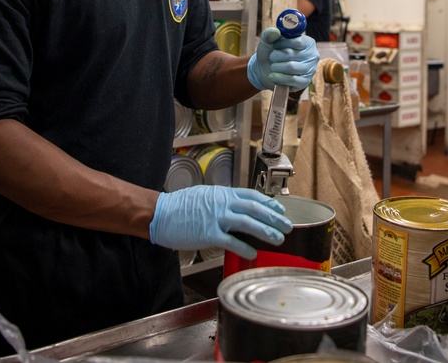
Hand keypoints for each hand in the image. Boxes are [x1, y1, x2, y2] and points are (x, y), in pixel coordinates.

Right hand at [149, 185, 291, 258]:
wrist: (160, 214)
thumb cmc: (179, 207)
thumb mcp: (205, 196)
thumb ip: (222, 201)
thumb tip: (236, 208)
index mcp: (222, 194)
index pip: (252, 196)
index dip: (268, 203)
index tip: (279, 209)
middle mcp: (222, 204)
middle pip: (255, 209)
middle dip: (274, 218)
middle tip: (287, 225)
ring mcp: (216, 218)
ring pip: (248, 223)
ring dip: (265, 231)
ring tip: (278, 239)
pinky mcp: (208, 234)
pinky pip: (231, 241)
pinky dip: (244, 247)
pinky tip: (253, 253)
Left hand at [246, 27, 319, 90]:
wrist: (265, 70)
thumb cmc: (271, 53)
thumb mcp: (267, 41)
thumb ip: (269, 34)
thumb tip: (275, 31)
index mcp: (307, 42)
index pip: (297, 41)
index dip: (283, 43)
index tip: (274, 45)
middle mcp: (312, 55)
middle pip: (292, 54)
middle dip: (276, 56)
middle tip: (271, 57)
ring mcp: (310, 70)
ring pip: (291, 67)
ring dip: (276, 67)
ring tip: (272, 66)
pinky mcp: (305, 82)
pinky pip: (292, 80)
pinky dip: (279, 78)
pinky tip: (272, 76)